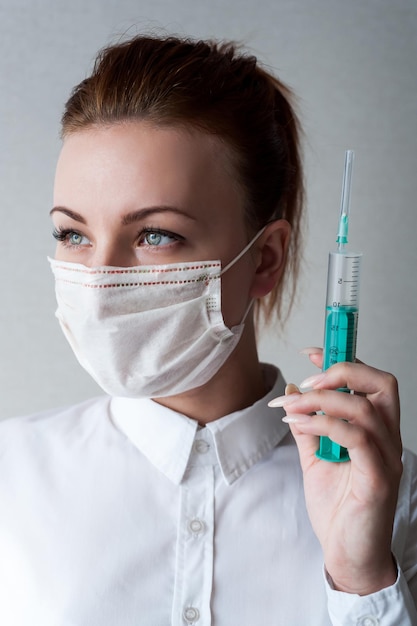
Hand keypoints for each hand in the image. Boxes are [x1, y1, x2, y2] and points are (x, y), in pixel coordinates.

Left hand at [269, 350, 402, 594]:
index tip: (311, 353)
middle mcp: (387, 439)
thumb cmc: (337, 508)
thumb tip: (292, 392)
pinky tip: (298, 424)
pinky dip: (324, 424)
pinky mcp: (378, 478)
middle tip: (308, 379)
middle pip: (382, 384)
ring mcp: (386, 458)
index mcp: (375, 431)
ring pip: (363, 408)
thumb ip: (307, 426)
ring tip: (291, 405)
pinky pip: (355, 438)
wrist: (348, 555)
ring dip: (321, 400)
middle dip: (342, 370)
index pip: (370, 381)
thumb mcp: (314, 459)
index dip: (342, 360)